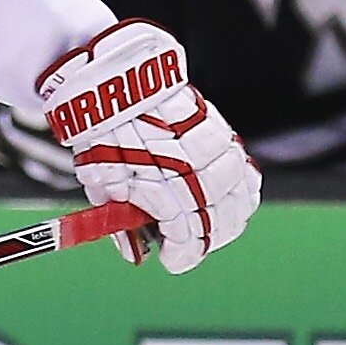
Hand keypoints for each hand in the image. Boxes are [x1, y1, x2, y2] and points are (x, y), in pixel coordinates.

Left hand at [38, 20, 260, 272]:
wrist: (116, 82)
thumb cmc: (103, 136)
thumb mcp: (100, 186)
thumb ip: (120, 221)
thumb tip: (136, 252)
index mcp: (162, 188)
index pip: (187, 237)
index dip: (182, 256)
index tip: (171, 261)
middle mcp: (195, 171)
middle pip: (218, 222)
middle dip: (204, 241)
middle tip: (187, 246)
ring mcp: (214, 151)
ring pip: (239, 200)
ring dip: (226, 220)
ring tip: (209, 227)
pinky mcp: (223, 133)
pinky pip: (245, 172)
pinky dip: (241, 192)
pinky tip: (230, 200)